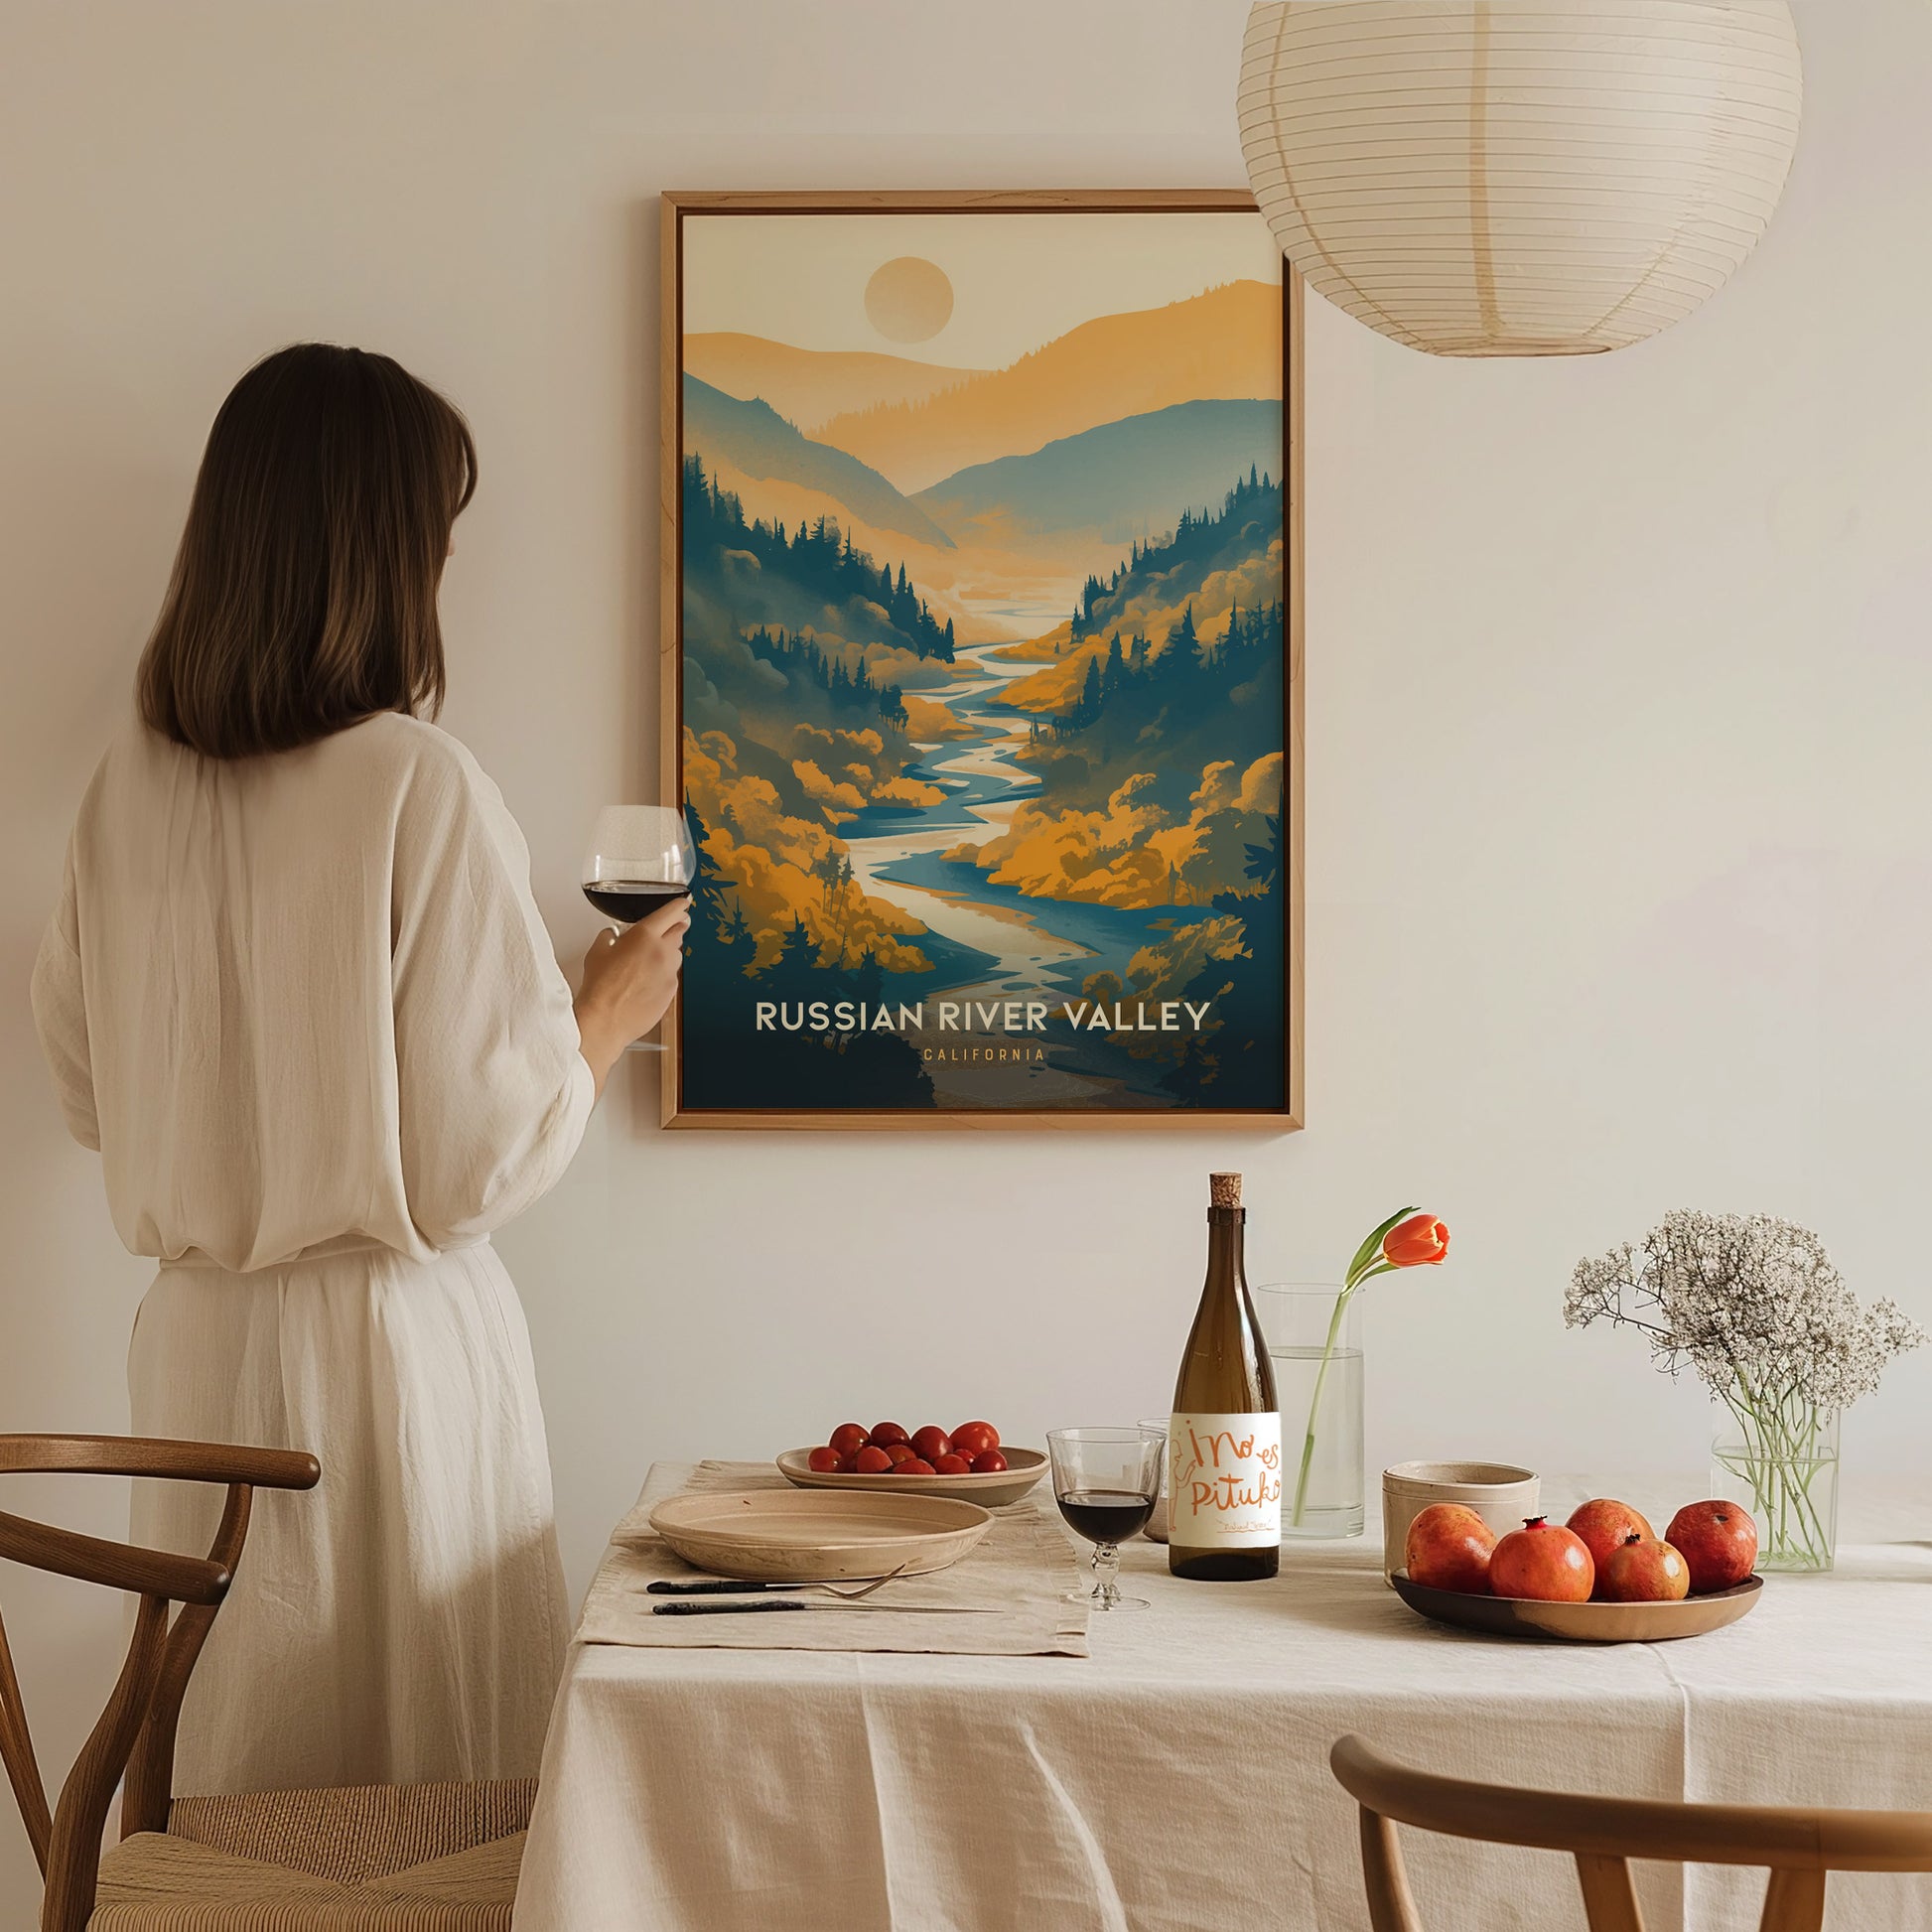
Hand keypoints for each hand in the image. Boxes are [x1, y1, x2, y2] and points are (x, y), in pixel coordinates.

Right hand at [574, 895, 690, 1094]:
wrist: (605, 1019)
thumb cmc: (600, 987)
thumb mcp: (597, 952)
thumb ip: (609, 937)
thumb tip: (612, 935)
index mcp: (645, 935)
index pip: (671, 912)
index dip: (679, 905)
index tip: (684, 903)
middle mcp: (662, 952)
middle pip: (679, 931)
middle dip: (675, 928)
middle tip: (668, 928)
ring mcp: (670, 973)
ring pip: (676, 955)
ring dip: (667, 953)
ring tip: (648, 962)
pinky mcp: (671, 992)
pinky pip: (672, 977)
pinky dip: (663, 975)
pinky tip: (646, 982)